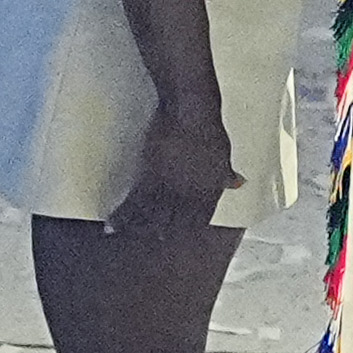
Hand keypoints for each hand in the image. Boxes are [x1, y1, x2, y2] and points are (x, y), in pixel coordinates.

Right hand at [112, 110, 244, 235]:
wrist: (191, 112)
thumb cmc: (209, 128)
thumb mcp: (223, 152)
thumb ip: (226, 173)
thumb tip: (240, 183)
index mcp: (210, 190)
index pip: (201, 216)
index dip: (192, 226)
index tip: (184, 233)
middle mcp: (190, 195)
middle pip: (176, 221)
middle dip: (166, 231)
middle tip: (156, 240)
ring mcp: (170, 189)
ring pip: (153, 215)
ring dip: (140, 226)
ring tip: (129, 235)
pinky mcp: (150, 178)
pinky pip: (135, 203)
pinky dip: (123, 214)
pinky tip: (112, 223)